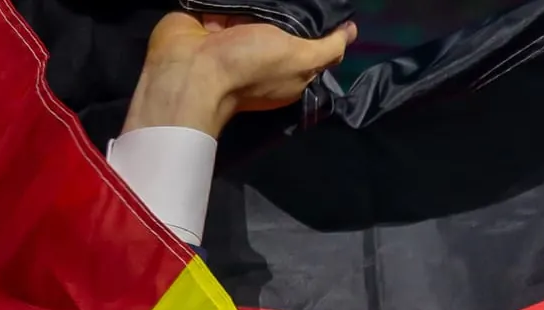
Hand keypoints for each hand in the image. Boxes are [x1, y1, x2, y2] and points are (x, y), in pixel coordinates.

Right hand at [123, 10, 356, 137]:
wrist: (192, 68)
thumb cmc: (250, 65)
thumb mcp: (299, 59)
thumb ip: (327, 48)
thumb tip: (351, 32)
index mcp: (287, 68)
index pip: (308, 43)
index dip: (317, 24)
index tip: (327, 7)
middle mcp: (263, 53)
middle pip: (281, 21)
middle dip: (289, 5)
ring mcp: (235, 37)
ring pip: (254, 8)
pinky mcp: (211, 22)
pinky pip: (227, 4)